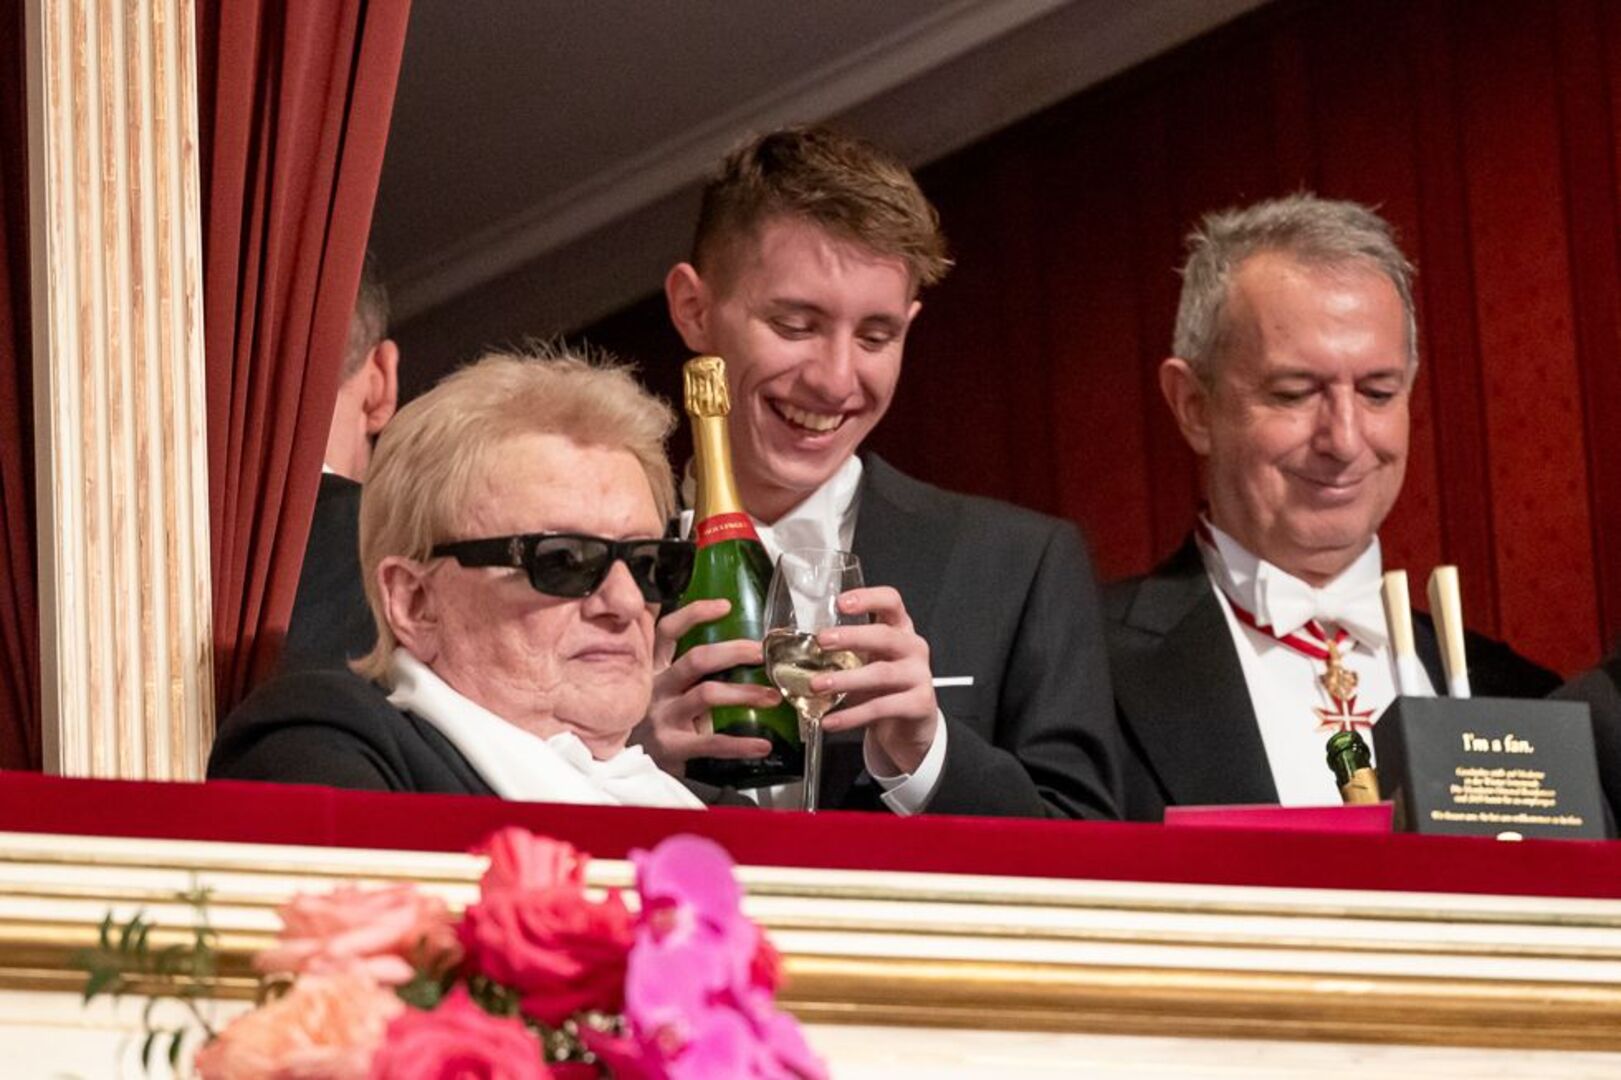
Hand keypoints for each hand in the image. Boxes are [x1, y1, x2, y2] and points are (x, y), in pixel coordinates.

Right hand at [637, 599, 776, 775]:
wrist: (624, 766)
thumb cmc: (650, 720)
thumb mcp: (656, 687)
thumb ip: (680, 668)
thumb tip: (731, 649)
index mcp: (653, 668)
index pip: (668, 630)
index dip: (695, 613)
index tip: (725, 605)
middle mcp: (655, 687)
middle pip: (696, 658)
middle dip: (734, 652)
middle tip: (762, 653)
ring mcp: (662, 716)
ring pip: (707, 694)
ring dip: (745, 693)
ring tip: (773, 697)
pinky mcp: (670, 745)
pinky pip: (710, 742)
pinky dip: (740, 744)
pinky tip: (762, 745)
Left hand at [813, 586, 937, 772]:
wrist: (907, 726)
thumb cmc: (882, 687)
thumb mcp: (866, 662)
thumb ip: (842, 652)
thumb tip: (794, 649)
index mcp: (899, 629)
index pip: (891, 602)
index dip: (868, 598)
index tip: (841, 602)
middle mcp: (913, 647)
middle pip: (885, 636)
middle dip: (851, 637)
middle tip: (822, 641)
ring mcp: (919, 675)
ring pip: (881, 673)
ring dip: (845, 679)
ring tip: (817, 685)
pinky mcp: (920, 704)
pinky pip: (881, 708)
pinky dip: (852, 716)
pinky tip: (831, 720)